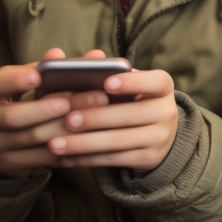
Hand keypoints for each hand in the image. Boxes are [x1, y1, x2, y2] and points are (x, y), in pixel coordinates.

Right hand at [0, 48, 108, 177]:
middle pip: (14, 117)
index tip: (38, 76)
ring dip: (62, 128)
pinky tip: (84, 139)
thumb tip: (92, 55)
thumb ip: (50, 68)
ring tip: (88, 118)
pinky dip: (64, 147)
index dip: (14, 81)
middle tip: (73, 101)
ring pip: (31, 138)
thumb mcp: (22, 80)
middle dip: (46, 109)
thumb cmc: (15, 99)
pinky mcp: (9, 163)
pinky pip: (40, 157)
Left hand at [50, 65, 179, 170]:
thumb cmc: (132, 100)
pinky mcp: (148, 159)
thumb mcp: (129, 85)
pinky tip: (65, 158)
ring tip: (54, 144)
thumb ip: (111, 74)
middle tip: (67, 120)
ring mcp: (160, 138)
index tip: (106, 83)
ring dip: (83, 144)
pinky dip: (86, 159)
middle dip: (95, 118)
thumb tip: (87, 61)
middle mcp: (167, 112)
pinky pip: (113, 160)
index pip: (155, 82)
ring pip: (118, 142)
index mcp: (162, 87)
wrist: (158, 132)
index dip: (131, 82)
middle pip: (130, 115)